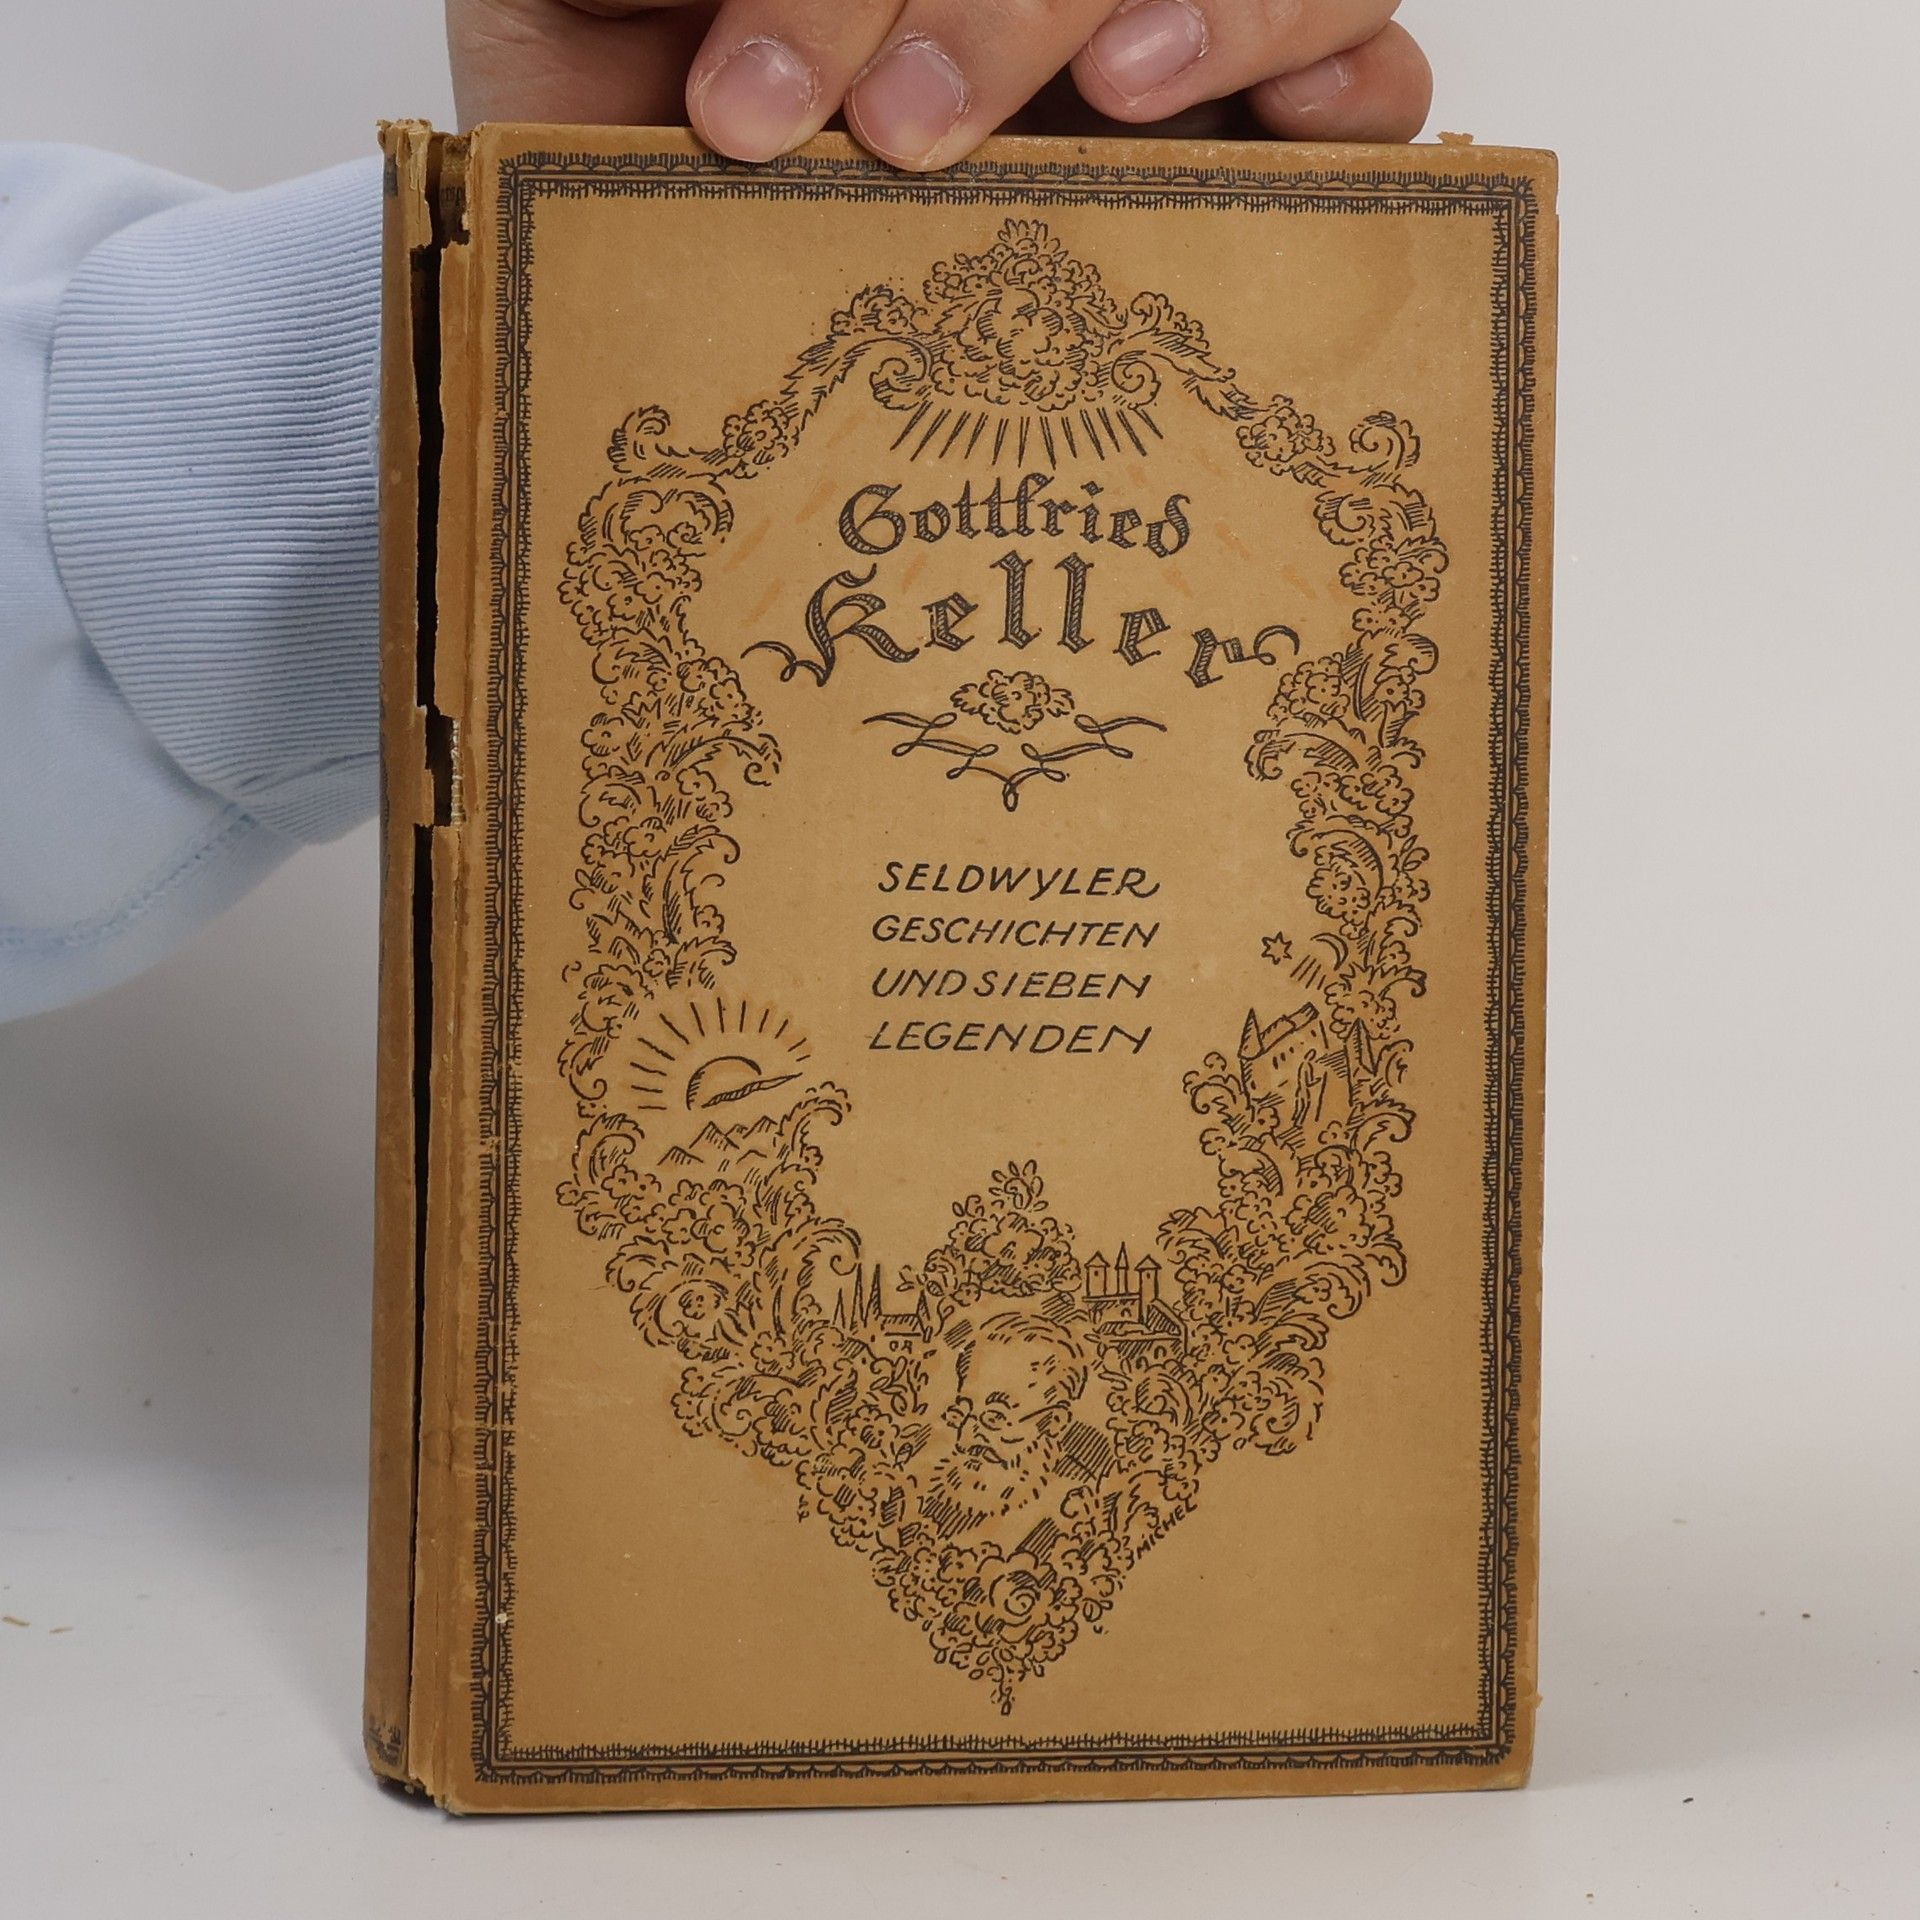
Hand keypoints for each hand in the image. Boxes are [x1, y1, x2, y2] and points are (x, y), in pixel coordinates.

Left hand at [448, 0, 1431, 166]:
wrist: (660, 307)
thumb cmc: (636, 152)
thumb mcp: (583, 15)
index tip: (749, 103)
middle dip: (1008, 6)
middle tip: (906, 138)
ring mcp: (1156, 58)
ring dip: (1211, 13)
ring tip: (1113, 99)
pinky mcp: (1236, 172)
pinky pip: (1369, 88)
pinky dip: (1350, 90)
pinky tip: (1280, 137)